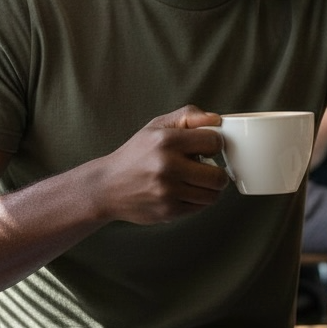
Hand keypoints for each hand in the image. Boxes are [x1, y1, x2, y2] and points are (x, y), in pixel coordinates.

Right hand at [88, 105, 232, 224]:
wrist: (107, 186)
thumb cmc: (136, 154)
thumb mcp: (157, 126)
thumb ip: (188, 116)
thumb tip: (216, 119)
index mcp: (166, 141)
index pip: (214, 141)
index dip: (214, 144)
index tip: (207, 148)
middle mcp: (167, 166)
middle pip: (218, 175)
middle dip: (218, 172)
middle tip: (207, 169)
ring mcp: (167, 191)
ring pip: (212, 195)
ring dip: (210, 189)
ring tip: (197, 181)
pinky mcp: (167, 211)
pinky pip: (200, 208)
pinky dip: (197, 201)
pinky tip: (184, 192)